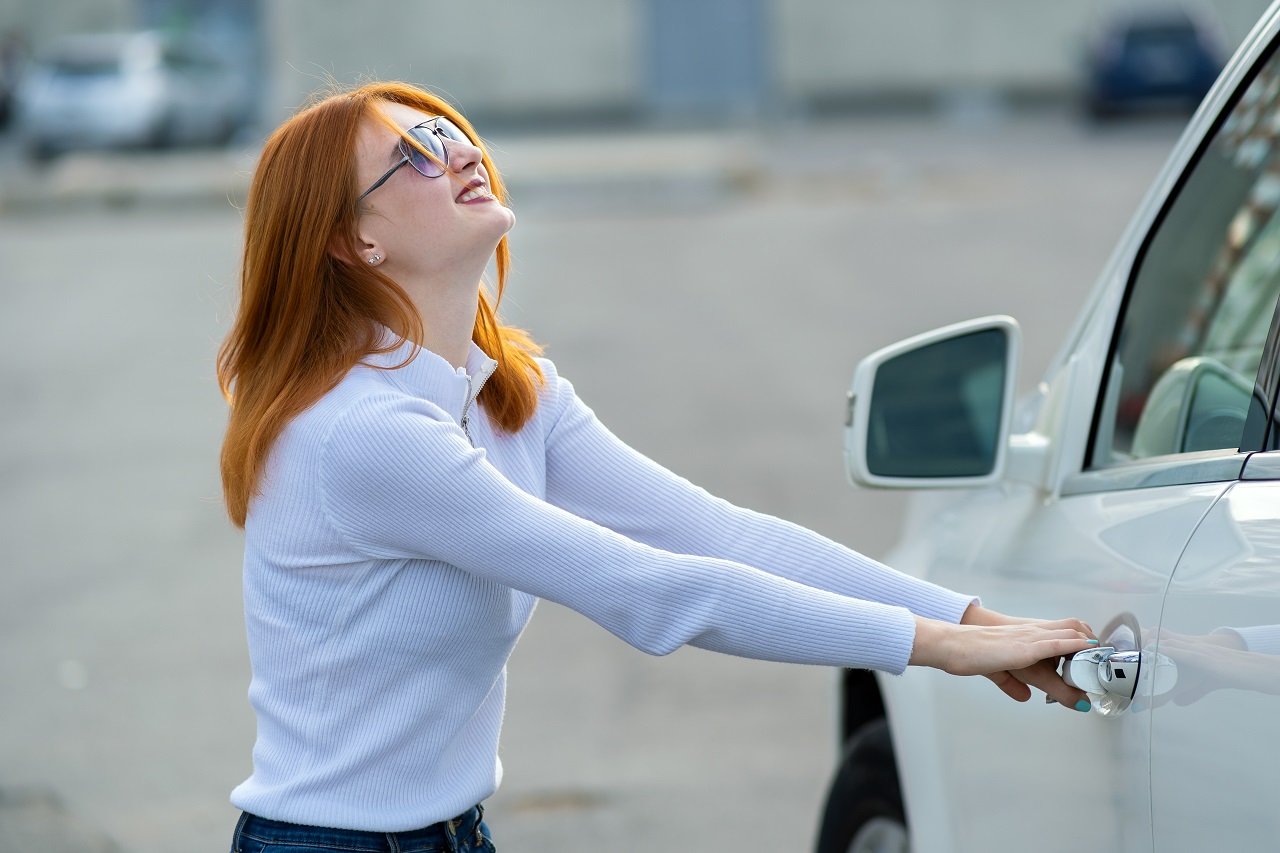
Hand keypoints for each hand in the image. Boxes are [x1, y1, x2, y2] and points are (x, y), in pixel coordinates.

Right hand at [909, 605, 1096, 709]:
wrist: (955, 646)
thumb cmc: (972, 654)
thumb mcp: (998, 671)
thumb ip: (1011, 684)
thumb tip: (1024, 697)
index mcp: (1027, 636)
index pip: (1063, 632)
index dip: (1082, 641)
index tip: (1095, 656)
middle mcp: (1033, 632)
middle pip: (1074, 628)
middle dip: (1093, 642)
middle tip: (1103, 660)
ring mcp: (1031, 637)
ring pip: (1071, 633)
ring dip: (1091, 644)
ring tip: (1103, 658)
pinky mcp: (1026, 647)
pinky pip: (1057, 642)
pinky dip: (1077, 645)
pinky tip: (1089, 649)